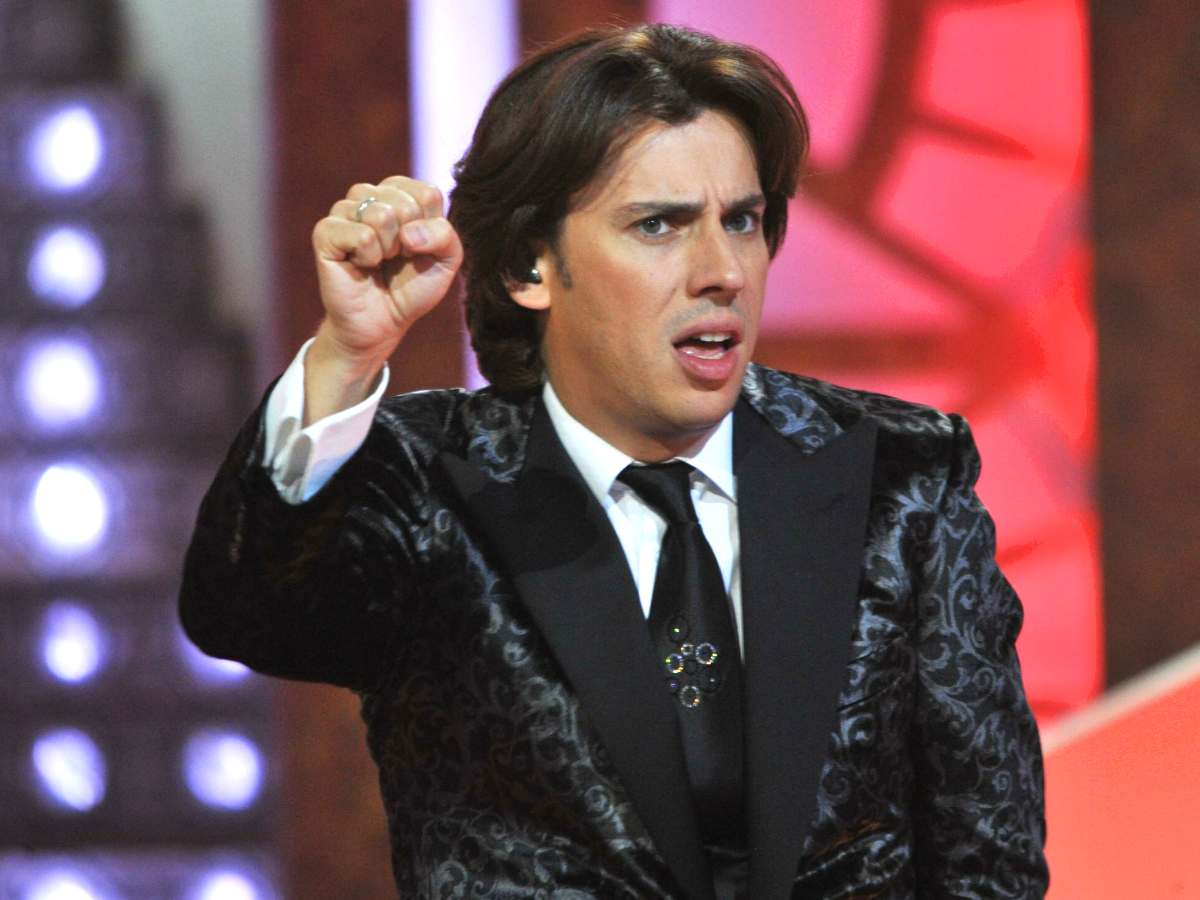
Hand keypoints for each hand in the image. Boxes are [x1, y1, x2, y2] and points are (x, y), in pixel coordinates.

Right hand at [305, 177, 463, 421]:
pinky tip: (360, 264)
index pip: (427, 193)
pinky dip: (369, 257)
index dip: (430, 229)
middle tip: (395, 258)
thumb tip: (407, 232)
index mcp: (400, 195)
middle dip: (408, 241)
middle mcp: (371, 196)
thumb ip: (445, 235)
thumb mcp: (445, 261)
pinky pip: (361, 235)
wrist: (382, 323)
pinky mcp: (325, 231)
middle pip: (405, 203)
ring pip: (381, 215)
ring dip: (388, 249)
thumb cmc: (411, 288)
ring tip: (379, 260)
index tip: (418, 248)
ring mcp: (345, 211)